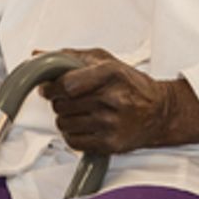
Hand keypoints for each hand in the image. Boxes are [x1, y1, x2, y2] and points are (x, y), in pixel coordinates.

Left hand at [38, 48, 198, 153]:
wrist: (159, 111)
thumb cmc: (131, 84)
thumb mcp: (105, 61)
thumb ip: (70, 57)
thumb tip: (38, 55)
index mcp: (111, 74)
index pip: (67, 83)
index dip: (52, 86)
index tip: (48, 87)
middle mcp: (112, 98)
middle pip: (63, 104)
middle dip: (58, 101)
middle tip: (67, 99)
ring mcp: (112, 123)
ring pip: (64, 123)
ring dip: (65, 118)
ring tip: (79, 112)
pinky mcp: (111, 144)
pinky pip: (73, 141)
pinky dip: (72, 134)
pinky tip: (84, 126)